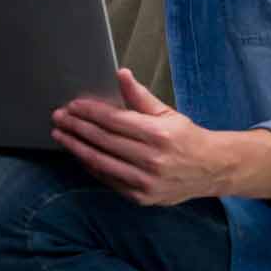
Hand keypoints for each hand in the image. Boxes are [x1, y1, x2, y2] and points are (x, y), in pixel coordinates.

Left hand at [51, 70, 270, 205]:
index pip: (114, 120)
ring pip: (100, 162)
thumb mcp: (167, 112)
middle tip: (58, 118)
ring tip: (61, 135)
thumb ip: (140, 96)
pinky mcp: (141, 196)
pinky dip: (90, 166)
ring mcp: (145, 181)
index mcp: (158, 134)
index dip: (90, 112)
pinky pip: (108, 179)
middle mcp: (151, 159)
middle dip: (77, 127)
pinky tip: (79, 154)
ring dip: (76, 147)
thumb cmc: (186, 137)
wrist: (211, 169)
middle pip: (103, 140)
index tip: (72, 106)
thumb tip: (121, 74)